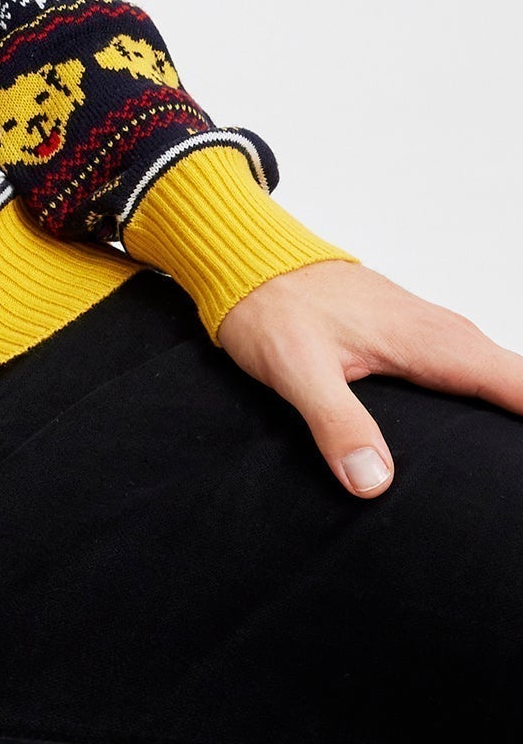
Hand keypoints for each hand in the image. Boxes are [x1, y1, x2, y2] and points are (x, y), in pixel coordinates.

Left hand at [212, 258, 522, 498]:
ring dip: (515, 403)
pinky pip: (473, 365)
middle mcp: (441, 331)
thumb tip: (374, 481)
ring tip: (513, 458)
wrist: (248, 257)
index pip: (514, 383)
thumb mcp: (296, 370)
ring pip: (496, 371)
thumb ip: (337, 422)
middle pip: (515, 380)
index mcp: (428, 340)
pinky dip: (493, 391)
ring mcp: (431, 330)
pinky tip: (487, 423)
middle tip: (519, 487)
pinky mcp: (415, 335)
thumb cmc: (270, 305)